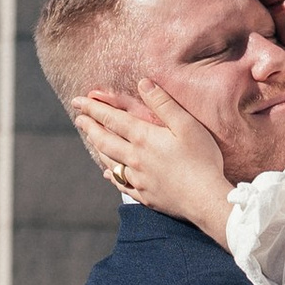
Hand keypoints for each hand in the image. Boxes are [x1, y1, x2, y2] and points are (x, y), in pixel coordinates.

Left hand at [73, 81, 231, 237]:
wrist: (205, 200)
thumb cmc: (202, 160)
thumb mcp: (187, 125)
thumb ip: (163, 104)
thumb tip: (143, 83)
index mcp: (144, 138)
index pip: (111, 119)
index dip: (93, 108)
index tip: (78, 101)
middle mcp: (135, 158)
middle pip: (104, 140)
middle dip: (90, 127)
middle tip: (79, 119)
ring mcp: (138, 179)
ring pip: (109, 161)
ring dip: (98, 148)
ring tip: (92, 140)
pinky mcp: (145, 195)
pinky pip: (121, 184)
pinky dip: (111, 176)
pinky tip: (108, 173)